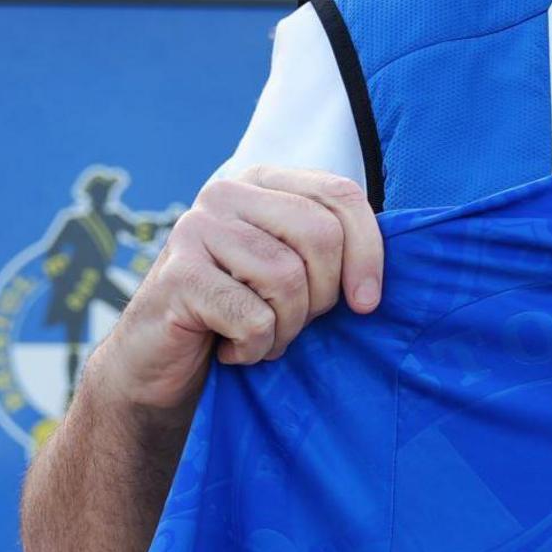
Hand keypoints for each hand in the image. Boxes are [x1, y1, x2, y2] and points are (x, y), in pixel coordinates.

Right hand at [93, 166, 382, 416]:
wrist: (159, 369)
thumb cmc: (238, 320)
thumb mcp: (293, 275)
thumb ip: (330, 250)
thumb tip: (393, 263)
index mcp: (262, 182)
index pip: (341, 195)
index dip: (368, 252)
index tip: (367, 304)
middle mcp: (226, 193)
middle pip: (320, 236)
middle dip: (321, 296)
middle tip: (292, 323)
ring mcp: (196, 229)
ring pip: (287, 279)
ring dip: (285, 328)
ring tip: (258, 338)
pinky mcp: (179, 275)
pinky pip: (255, 317)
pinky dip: (254, 348)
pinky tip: (230, 350)